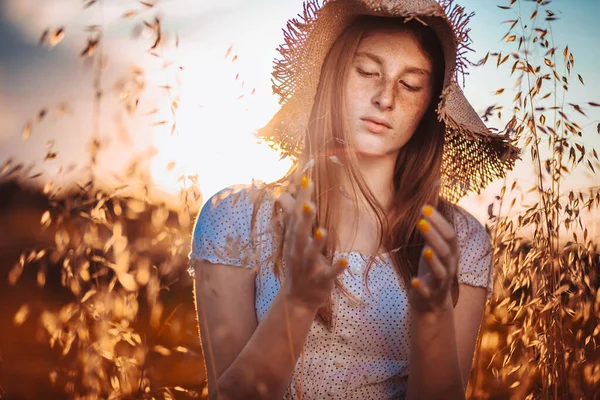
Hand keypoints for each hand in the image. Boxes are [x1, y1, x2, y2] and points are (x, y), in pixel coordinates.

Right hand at [274, 175, 348, 310]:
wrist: (297, 298)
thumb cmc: (297, 262)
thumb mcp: (291, 239)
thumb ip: (290, 216)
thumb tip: (282, 193)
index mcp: (293, 238)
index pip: (296, 215)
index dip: (301, 198)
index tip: (306, 180)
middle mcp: (298, 250)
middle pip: (300, 232)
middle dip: (304, 219)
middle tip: (309, 203)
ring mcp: (308, 266)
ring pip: (311, 253)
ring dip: (316, 243)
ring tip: (322, 231)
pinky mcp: (320, 280)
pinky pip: (329, 274)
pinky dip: (336, 268)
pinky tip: (345, 261)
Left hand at [408, 204, 458, 313]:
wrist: (431, 303)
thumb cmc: (431, 268)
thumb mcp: (433, 245)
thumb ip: (432, 225)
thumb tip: (430, 194)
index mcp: (450, 252)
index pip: (448, 234)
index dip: (438, 220)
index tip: (423, 207)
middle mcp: (449, 265)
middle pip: (446, 249)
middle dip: (434, 234)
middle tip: (421, 219)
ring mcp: (441, 282)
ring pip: (441, 270)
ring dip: (433, 259)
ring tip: (425, 250)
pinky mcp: (430, 295)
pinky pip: (427, 291)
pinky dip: (420, 286)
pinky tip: (413, 281)